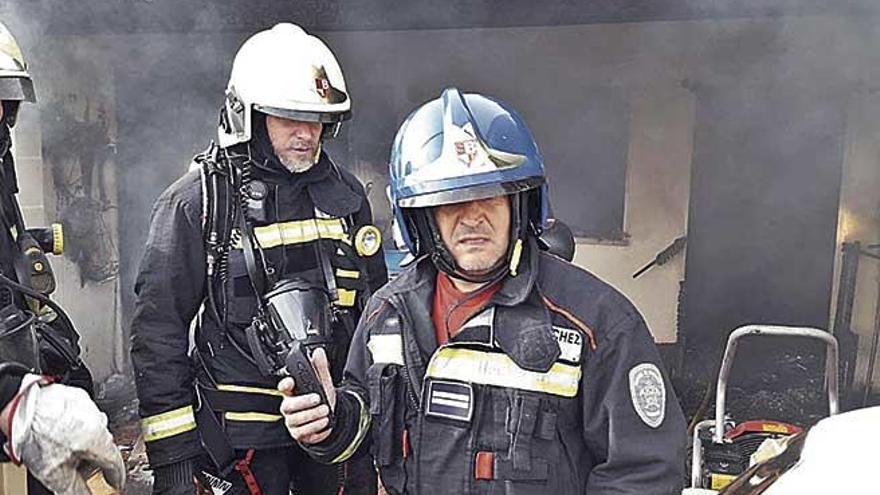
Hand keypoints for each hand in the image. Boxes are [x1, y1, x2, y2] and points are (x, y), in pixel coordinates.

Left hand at [6, 375, 125, 494]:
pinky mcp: (78, 397)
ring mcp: (89, 407)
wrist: (18, 409)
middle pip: (104, 446)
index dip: (115, 476)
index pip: (115, 462)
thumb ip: (76, 489)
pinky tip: (59, 432)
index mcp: (97, 440)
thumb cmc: (34, 437)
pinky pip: (84, 416)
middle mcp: (98, 421)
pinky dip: (76, 426)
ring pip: (94, 430)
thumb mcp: (55, 473)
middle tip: (78, 468)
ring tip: (63, 449)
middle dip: (94, 459)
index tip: (114, 482)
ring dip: (84, 441)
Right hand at [279, 347, 335, 444]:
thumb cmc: (323, 398)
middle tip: (318, 398)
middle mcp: (290, 407)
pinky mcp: (299, 433)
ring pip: (295, 420)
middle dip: (303, 402)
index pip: (283, 387)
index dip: (285, 384)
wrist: (331, 416)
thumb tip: (318, 352)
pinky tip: (324, 421)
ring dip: (312, 415)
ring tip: (325, 410)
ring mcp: (293, 421)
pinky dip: (315, 427)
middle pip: (288, 406)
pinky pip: (302, 432)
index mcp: (293, 392)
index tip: (291, 382)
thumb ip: (320, 367)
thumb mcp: (324, 381)